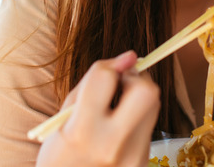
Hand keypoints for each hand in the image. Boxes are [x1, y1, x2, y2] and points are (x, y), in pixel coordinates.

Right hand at [37, 51, 159, 166]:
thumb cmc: (61, 153)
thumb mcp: (64, 118)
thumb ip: (94, 84)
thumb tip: (129, 56)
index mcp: (83, 131)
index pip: (105, 78)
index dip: (109, 65)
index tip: (108, 69)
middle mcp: (112, 145)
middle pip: (146, 92)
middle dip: (136, 78)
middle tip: (122, 82)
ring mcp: (132, 157)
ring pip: (153, 107)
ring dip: (138, 98)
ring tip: (118, 106)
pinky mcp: (143, 163)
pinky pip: (148, 127)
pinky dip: (136, 119)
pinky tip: (119, 128)